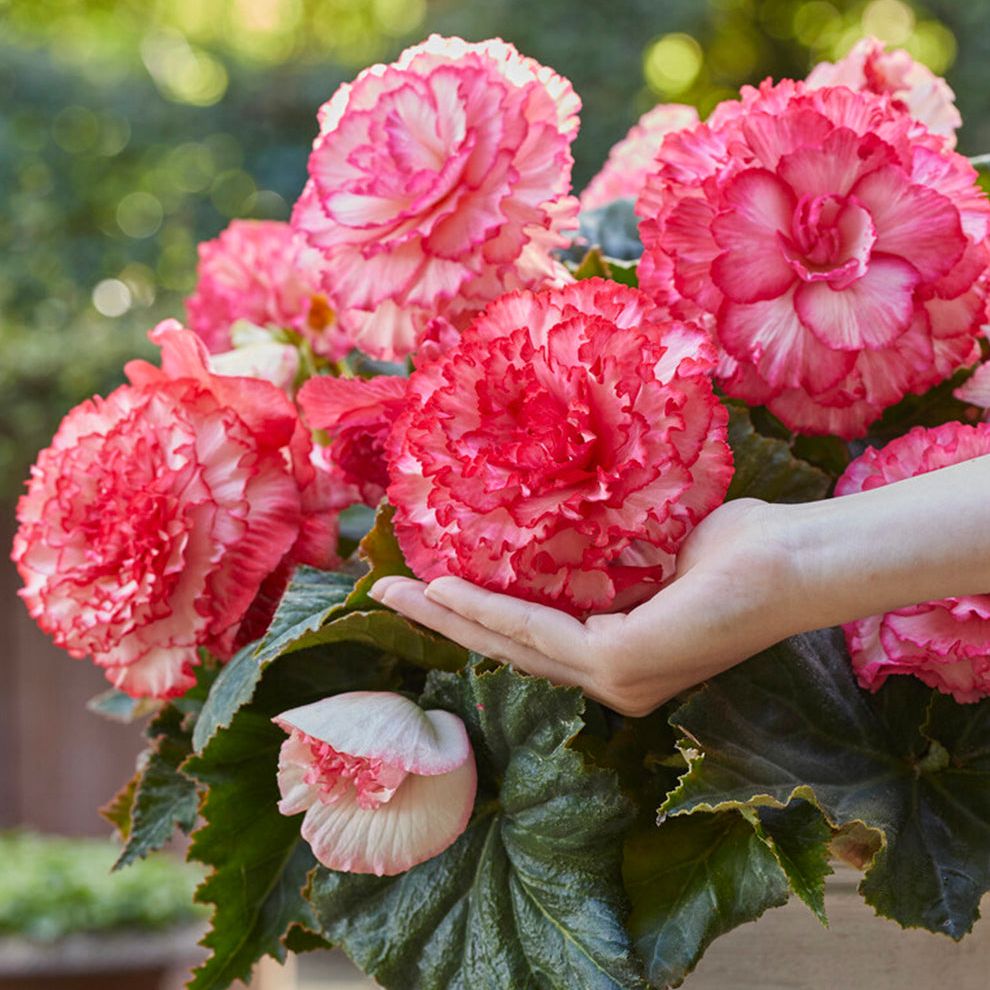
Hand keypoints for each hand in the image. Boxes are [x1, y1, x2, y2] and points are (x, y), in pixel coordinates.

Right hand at [369, 499, 800, 715]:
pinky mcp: (621, 664)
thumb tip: (566, 529)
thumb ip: (606, 560)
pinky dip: (489, 610)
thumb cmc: (737, 548)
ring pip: (513, 646)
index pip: (533, 639)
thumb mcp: (652, 553)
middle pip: (509, 650)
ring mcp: (617, 680)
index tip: (430, 589)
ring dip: (449, 618)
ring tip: (397, 594)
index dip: (476, 617)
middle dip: (442, 623)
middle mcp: (614, 679)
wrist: (794, 560)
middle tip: (385, 596)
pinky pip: (539, 633)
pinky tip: (449, 590)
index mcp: (621, 655)